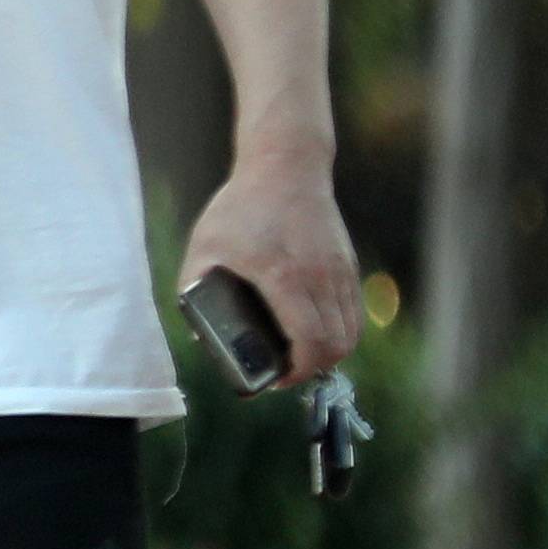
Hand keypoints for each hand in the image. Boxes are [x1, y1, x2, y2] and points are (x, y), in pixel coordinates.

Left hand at [181, 154, 363, 387]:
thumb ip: (193, 289)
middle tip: (284, 373)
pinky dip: (340, 332)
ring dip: (329, 353)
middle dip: (312, 369)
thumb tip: (199, 333)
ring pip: (351, 333)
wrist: (286, 168)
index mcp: (283, 276)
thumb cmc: (240, 208)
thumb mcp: (203, 248)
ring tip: (300, 358)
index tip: (276, 380)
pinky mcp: (349, 267)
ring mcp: (340, 272)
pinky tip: (317, 334)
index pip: (308, 340)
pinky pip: (354, 313)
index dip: (297, 371)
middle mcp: (320, 277)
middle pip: (336, 345)